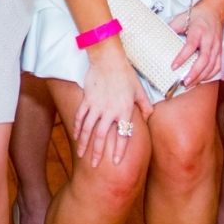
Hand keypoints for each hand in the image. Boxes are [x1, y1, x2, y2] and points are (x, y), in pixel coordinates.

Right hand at [74, 45, 144, 167]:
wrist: (108, 58)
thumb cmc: (126, 74)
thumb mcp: (139, 90)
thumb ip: (145, 106)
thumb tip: (148, 118)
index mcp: (125, 110)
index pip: (122, 135)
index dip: (119, 151)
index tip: (115, 163)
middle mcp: (110, 111)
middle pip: (101, 137)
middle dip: (97, 153)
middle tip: (95, 165)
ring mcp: (96, 105)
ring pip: (88, 129)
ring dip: (84, 144)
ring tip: (82, 155)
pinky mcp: (86, 99)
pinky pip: (80, 117)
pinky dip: (77, 128)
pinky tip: (76, 136)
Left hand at [169, 2, 223, 86]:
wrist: (214, 12)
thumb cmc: (197, 16)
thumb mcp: (182, 18)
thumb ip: (172, 28)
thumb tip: (160, 39)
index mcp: (198, 31)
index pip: (190, 46)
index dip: (182, 57)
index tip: (174, 66)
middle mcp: (209, 40)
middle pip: (204, 59)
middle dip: (195, 72)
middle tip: (185, 82)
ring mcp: (216, 46)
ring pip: (212, 65)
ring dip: (202, 76)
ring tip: (191, 84)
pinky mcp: (220, 51)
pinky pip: (217, 66)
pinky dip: (210, 75)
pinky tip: (202, 80)